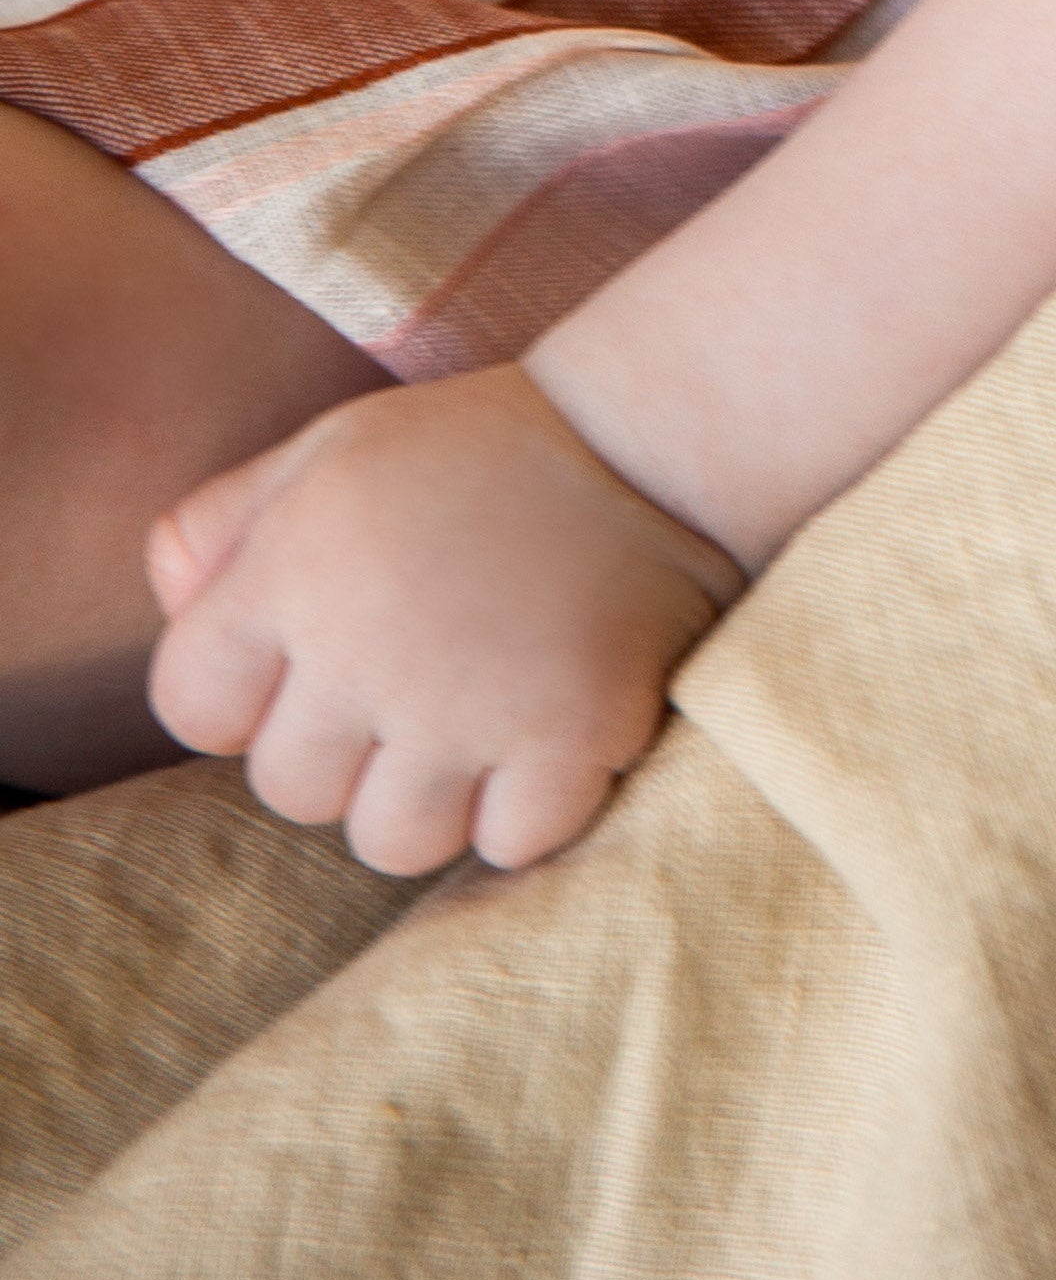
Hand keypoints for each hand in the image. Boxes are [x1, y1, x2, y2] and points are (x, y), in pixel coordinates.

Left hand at [144, 365, 745, 874]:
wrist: (658, 437)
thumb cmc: (481, 450)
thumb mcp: (333, 452)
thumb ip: (225, 526)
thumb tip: (174, 606)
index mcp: (299, 564)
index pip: (193, 704)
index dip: (248, 692)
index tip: (320, 654)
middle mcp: (371, 641)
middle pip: (292, 789)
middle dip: (348, 745)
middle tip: (424, 670)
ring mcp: (475, 700)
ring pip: (391, 839)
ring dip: (434, 793)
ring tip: (485, 708)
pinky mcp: (574, 734)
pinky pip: (507, 842)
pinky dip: (530, 803)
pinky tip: (552, 727)